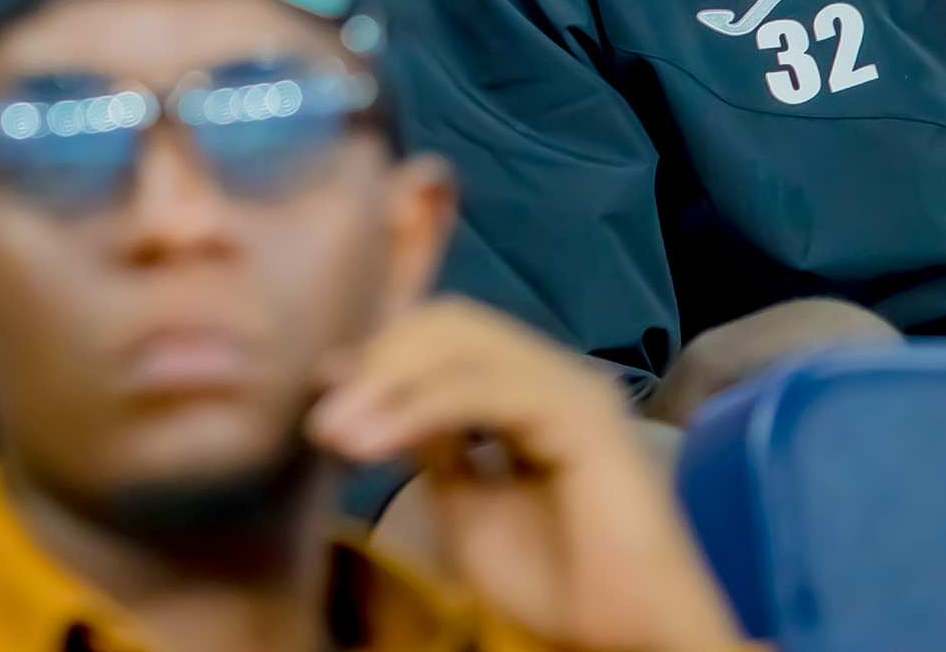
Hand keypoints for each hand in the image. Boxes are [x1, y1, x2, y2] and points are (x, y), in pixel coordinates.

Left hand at [309, 299, 749, 651]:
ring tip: (337, 433)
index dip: (377, 352)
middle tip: (324, 415)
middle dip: (376, 360)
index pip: (443, 334)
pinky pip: (485, 388)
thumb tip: (369, 397)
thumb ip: (431, 442)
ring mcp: (569, 386)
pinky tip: (375, 440)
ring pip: (459, 345)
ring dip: (385, 384)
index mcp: (526, 386)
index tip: (319, 387)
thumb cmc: (556, 580)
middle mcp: (550, 371)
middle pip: (446, 324)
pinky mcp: (580, 415)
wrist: (626, 634)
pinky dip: (419, 406)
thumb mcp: (467, 503)